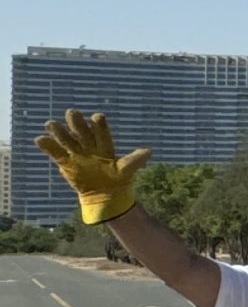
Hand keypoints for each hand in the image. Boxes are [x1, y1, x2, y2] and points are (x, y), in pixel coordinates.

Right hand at [35, 110, 148, 224]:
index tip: (97, 117)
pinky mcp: (66, 162)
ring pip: (67, 141)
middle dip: (77, 124)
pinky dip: (48, 146)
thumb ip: (134, 160)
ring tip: (50, 123)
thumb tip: (147, 152)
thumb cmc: (118, 180)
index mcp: (105, 146)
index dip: (99, 126)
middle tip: (72, 112)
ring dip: (59, 132)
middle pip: (82, 133)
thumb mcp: (127, 170)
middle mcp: (90, 146)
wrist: (105, 194)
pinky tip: (40, 139)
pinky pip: (56, 153)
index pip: (102, 133)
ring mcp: (77, 154)